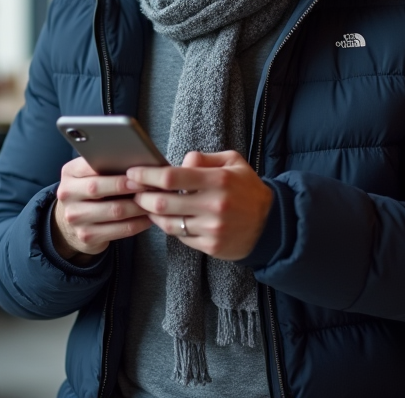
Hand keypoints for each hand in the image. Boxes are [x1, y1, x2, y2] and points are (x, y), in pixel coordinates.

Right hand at [52, 157, 152, 261]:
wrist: (71, 224)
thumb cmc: (92, 192)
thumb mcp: (91, 175)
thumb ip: (106, 166)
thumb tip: (139, 162)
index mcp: (70, 173)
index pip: (91, 166)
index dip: (116, 169)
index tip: (140, 171)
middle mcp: (67, 194)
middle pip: (99, 188)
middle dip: (129, 186)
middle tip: (151, 185)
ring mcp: (75, 217)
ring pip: (114, 210)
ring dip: (139, 206)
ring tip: (156, 201)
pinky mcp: (86, 236)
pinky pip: (119, 230)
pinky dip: (138, 223)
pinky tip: (149, 218)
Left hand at [129, 150, 272, 260]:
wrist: (270, 224)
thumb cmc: (248, 189)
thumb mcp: (233, 162)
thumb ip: (205, 158)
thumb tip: (180, 161)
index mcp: (218, 180)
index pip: (172, 178)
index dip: (147, 175)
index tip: (134, 172)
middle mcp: (214, 205)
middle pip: (162, 203)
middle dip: (142, 197)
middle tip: (134, 191)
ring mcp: (211, 229)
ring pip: (168, 223)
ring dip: (151, 214)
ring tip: (147, 205)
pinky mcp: (211, 247)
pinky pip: (180, 237)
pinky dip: (170, 227)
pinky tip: (168, 219)